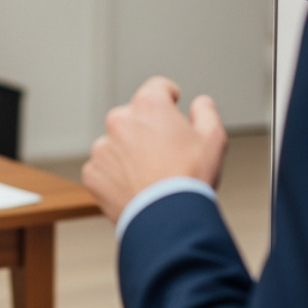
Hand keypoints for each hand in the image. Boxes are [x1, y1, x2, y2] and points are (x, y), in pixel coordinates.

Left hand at [81, 76, 227, 222]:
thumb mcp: (213, 138)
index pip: (157, 88)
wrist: (168, 219)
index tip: (171, 103)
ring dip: (130, 153)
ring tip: (151, 176)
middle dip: (148, 130)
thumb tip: (201, 104)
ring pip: (117, 144)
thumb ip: (206, 112)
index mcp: (148, 106)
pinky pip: (104, 169)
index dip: (168, 96)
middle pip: (134, 117)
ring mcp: (103, 147)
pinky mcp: (93, 173)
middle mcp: (120, 120)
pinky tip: (136, 187)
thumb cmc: (190, 179)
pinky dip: (116, 176)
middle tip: (166, 153)